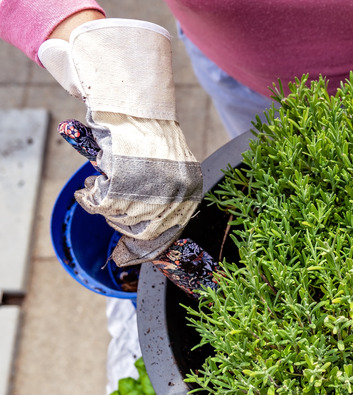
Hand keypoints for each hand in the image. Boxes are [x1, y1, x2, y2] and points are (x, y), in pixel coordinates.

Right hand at [39, 19, 201, 266]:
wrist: (137, 107)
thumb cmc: (151, 135)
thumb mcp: (171, 168)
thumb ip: (165, 197)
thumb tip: (149, 234)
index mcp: (189, 191)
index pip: (170, 233)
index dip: (146, 247)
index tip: (128, 256)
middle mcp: (173, 196)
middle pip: (141, 230)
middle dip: (121, 222)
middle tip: (110, 205)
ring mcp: (149, 192)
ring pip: (118, 218)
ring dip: (105, 206)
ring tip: (99, 185)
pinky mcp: (123, 185)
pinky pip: (100, 204)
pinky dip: (90, 196)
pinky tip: (92, 183)